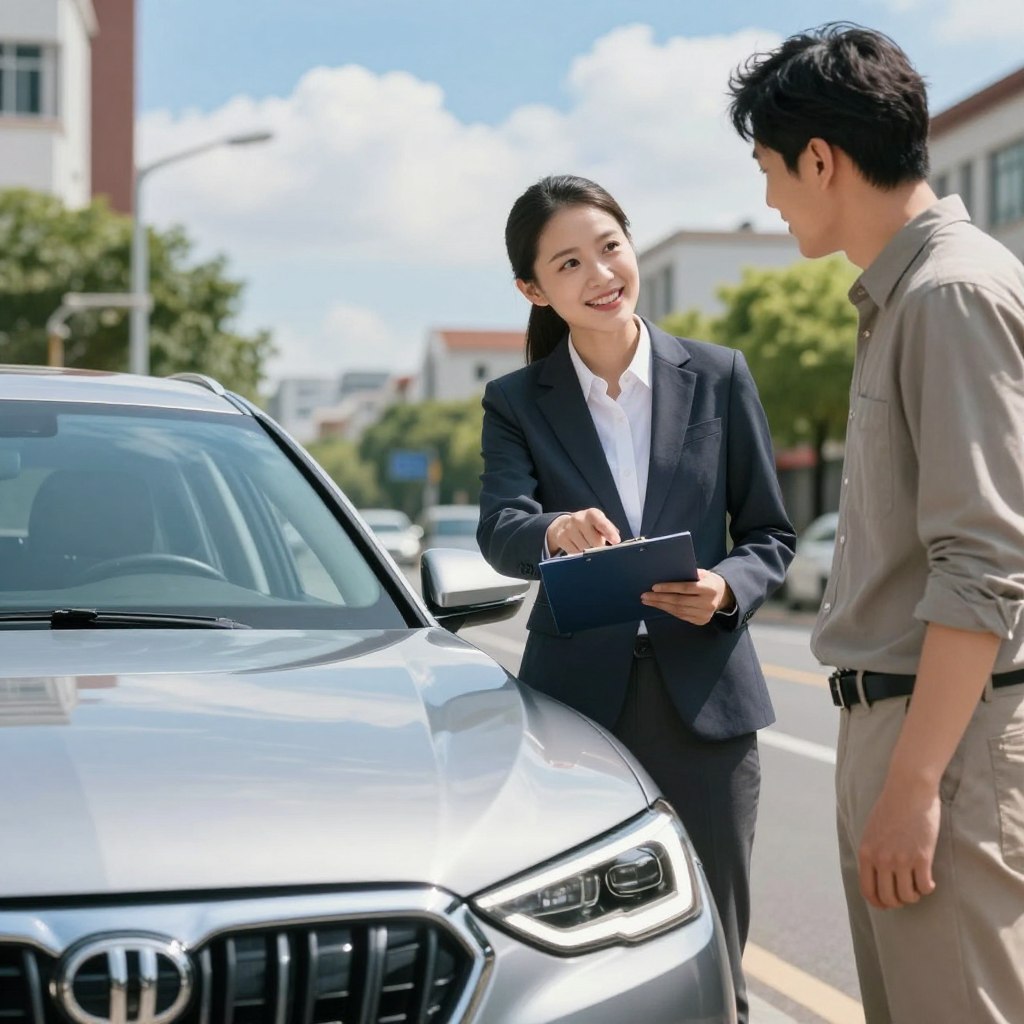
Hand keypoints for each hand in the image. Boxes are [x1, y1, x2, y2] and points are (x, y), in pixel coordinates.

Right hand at [546, 508, 619, 554]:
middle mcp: (578, 519)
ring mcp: (568, 529)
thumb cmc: (589, 526)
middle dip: (599, 546)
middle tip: (599, 545)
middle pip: (595, 542)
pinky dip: (579, 554)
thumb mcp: (600, 523)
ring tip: (587, 544)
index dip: (609, 532)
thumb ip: (609, 530)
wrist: (566, 524)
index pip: (602, 523)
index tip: (616, 541)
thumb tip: (615, 540)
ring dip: (588, 550)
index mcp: (592, 514)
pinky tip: (579, 547)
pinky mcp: (561, 539)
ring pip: (585, 549)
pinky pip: (575, 553)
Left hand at [640, 570, 734, 624]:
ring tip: (648, 601)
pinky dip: (669, 611)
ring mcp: (704, 614)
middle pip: (679, 601)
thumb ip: (689, 574)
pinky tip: (660, 606)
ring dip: (661, 606)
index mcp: (709, 588)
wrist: (724, 596)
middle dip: (659, 598)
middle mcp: (708, 603)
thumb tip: (668, 574)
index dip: (669, 588)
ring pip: (678, 611)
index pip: (685, 588)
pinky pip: (681, 616)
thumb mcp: (704, 573)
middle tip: (645, 596)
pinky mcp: (701, 621)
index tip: (654, 587)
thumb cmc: (709, 581)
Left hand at [858, 777, 939, 909]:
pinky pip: (925, 887)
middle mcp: (881, 859)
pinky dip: (928, 888)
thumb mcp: (871, 830)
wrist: (909, 790)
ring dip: (914, 895)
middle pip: (889, 898)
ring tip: (918, 885)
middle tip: (907, 894)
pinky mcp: (922, 857)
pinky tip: (929, 880)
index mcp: (866, 852)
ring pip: (908, 896)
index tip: (888, 904)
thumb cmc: (891, 808)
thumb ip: (872, 852)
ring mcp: (901, 859)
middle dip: (899, 901)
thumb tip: (876, 876)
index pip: (868, 891)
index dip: (879, 903)